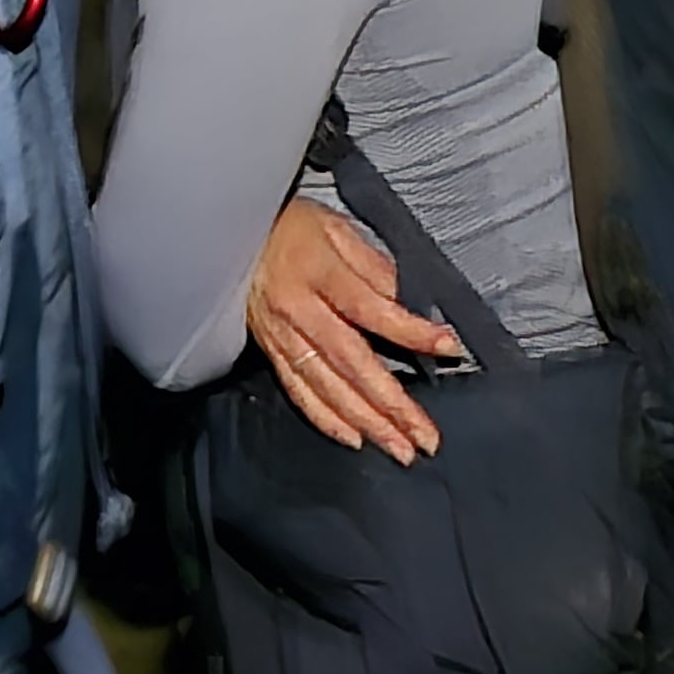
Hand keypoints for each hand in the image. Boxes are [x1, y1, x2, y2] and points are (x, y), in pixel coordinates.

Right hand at [248, 197, 455, 463]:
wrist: (224, 230)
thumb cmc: (288, 225)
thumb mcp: (335, 229)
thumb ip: (374, 266)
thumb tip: (412, 303)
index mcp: (317, 271)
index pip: (369, 307)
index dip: (410, 330)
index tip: (449, 347)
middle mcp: (297, 309)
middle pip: (349, 361)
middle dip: (391, 403)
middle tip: (426, 437)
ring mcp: (280, 333)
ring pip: (325, 385)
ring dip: (365, 421)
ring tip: (399, 449)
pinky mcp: (268, 348)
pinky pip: (296, 389)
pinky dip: (324, 418)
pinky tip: (353, 438)